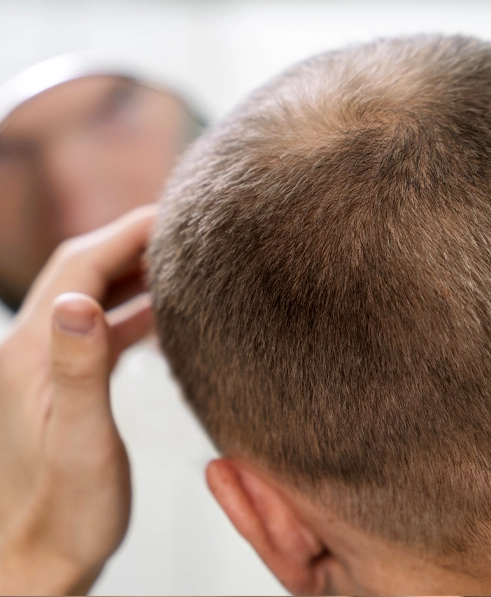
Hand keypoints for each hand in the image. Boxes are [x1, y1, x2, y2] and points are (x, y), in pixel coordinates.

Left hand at [0, 206, 155, 594]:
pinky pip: (103, 328)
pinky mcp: (68, 380)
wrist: (40, 552)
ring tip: (177, 261)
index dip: (125, 234)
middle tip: (180, 228)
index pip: (80, 268)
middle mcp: (36, 349)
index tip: (170, 214)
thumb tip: (77, 302)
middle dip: (130, 242)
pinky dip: (132, 309)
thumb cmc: (65, 508)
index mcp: (33, 354)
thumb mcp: (78, 441)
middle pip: (84, 270)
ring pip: (93, 295)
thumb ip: (78, 370)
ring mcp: (51, 364)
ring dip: (132, 272)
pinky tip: (161, 312)